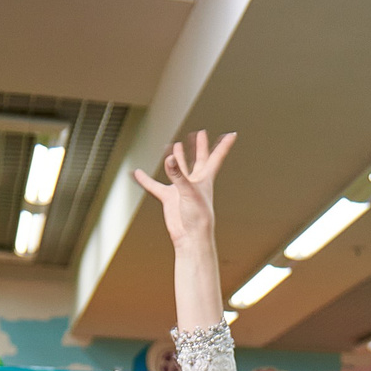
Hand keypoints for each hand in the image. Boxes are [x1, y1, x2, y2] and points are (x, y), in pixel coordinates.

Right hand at [129, 130, 235, 244]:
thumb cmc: (198, 217)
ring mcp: (181, 189)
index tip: (232, 134)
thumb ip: (178, 175)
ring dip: (177, 158)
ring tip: (176, 146)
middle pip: (199, 159)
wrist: (190, 237)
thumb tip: (169, 159)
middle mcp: (194, 182)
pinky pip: (154, 186)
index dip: (224, 145)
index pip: (216, 157)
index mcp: (205, 178)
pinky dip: (146, 180)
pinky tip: (138, 173)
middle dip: (200, 146)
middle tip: (200, 133)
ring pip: (178, 169)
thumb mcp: (189, 191)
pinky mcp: (169, 198)